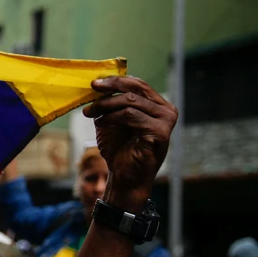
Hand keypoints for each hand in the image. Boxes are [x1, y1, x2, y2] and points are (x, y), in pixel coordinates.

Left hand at [83, 76, 177, 207]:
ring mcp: (166, 121)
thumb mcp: (112, 119)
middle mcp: (166, 110)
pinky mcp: (160, 132)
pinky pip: (131, 116)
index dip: (116, 80)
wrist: (124, 176)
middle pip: (136, 89)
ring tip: (90, 113)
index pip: (138, 84)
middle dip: (110, 87)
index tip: (95, 82)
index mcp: (158, 105)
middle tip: (92, 89)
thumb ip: (110, 102)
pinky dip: (112, 117)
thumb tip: (97, 83)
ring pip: (131, 101)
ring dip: (106, 105)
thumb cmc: (119, 148)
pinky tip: (101, 124)